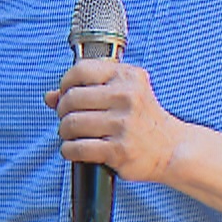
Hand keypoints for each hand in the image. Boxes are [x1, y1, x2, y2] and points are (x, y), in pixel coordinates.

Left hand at [46, 59, 187, 181]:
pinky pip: (76, 148)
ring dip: (65, 132)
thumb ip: (87, 89)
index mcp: (127, 77)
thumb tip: (50, 96)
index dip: (65, 84)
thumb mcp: (122, 94)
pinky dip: (68, 150)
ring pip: (70, 124)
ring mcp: (123, 125)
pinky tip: (74, 149)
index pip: (80, 71)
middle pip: (71, 99)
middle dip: (63, 111)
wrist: (171, 149)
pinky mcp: (119, 150)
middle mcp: (126, 97)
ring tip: (73, 135)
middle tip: (70, 119)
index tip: (66, 95)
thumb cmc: (142, 119)